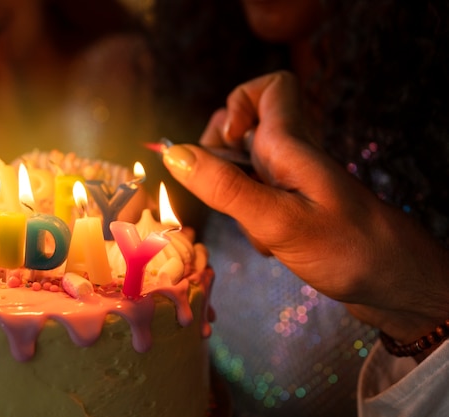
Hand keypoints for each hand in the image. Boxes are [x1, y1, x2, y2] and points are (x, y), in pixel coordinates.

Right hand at [163, 71, 448, 346]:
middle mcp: (289, 156)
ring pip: (242, 171)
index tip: (229, 139)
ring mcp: (291, 183)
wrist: (395, 285)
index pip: (270, 87)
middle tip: (227, 193)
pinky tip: (270, 246)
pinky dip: (250, 221)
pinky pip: (255, 201)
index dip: (240, 101)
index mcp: (290, 144)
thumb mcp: (278, 219)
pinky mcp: (293, 208)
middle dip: (219, 162)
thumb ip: (226, 187)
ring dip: (234, 199)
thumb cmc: (346, 249)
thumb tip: (174, 153)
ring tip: (258, 230)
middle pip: (240, 131)